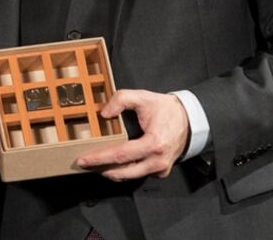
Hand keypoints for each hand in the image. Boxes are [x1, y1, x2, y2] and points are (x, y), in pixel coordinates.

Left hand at [74, 89, 189, 179]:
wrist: (189, 120)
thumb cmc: (166, 110)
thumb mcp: (143, 97)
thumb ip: (121, 99)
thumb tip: (104, 114)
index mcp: (153, 143)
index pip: (120, 155)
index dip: (99, 158)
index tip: (83, 159)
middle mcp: (157, 160)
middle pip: (123, 172)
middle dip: (100, 169)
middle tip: (83, 164)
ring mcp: (160, 168)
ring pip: (130, 176)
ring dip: (111, 171)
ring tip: (95, 164)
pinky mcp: (161, 171)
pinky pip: (139, 174)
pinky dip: (125, 170)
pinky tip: (114, 163)